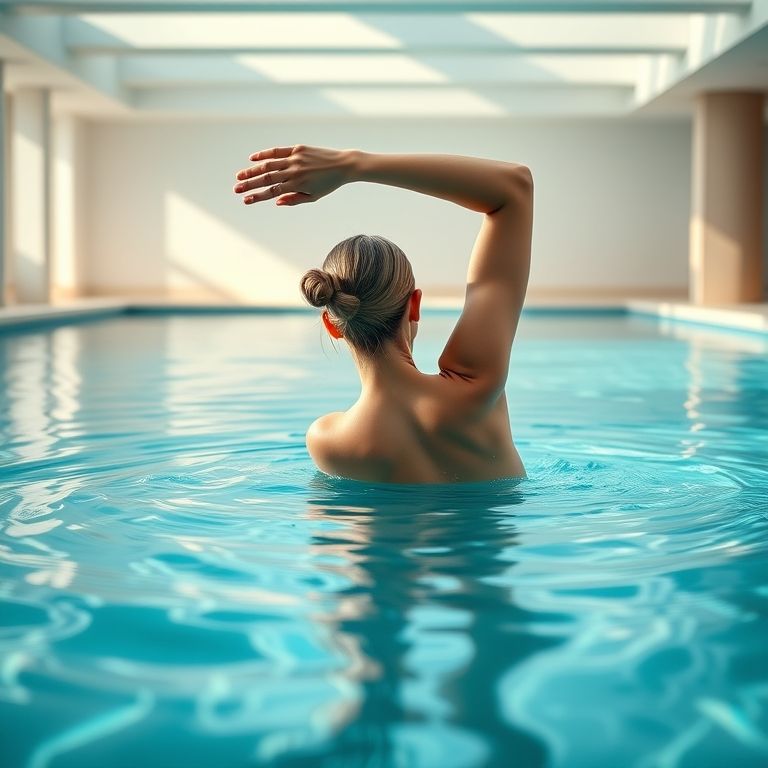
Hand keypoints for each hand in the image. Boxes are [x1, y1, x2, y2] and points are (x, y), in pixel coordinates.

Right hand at [233, 145, 352, 206]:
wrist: (343, 165)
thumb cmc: (328, 184)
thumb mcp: (313, 197)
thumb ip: (294, 199)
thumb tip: (275, 201)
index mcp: (298, 185)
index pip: (272, 192)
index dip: (257, 196)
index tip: (245, 200)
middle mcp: (294, 171)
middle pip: (267, 179)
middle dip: (250, 185)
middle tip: (236, 189)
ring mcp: (295, 158)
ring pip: (269, 164)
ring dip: (252, 170)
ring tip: (240, 176)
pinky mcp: (298, 149)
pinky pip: (277, 151)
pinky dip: (264, 154)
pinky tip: (253, 158)